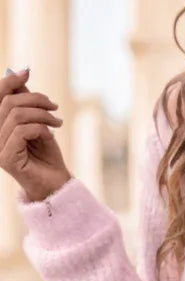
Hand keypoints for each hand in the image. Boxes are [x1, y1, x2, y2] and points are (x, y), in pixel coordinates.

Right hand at [0, 67, 71, 201]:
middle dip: (35, 100)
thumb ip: (26, 102)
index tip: (27, 72)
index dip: (9, 81)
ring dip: (42, 116)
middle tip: (55, 108)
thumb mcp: (37, 122)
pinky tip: (51, 137)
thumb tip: (21, 72)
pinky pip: (22, 131)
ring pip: (16, 116)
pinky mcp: (5, 158)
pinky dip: (41, 129)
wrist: (56, 183)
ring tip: (58, 122)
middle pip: (8, 102)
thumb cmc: (47, 154)